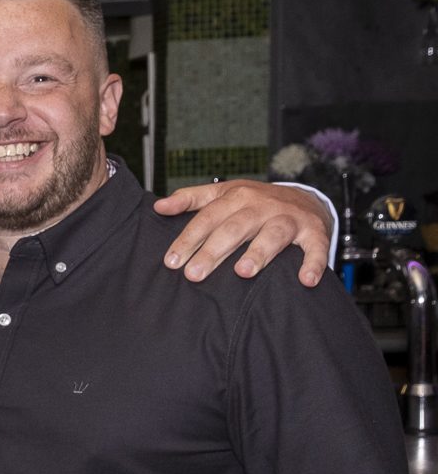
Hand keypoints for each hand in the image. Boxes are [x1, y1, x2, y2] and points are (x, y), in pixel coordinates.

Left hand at [154, 179, 330, 284]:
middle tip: (194, 275)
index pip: (207, 218)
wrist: (305, 197)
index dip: (188, 239)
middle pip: (235, 228)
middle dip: (214, 251)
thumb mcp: (222, 193)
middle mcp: (262, 205)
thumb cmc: (254, 201)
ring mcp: (289, 217)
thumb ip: (190, 199)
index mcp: (236, 197)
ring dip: (259, 252)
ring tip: (242, 273)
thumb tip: (159, 207)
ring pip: (273, 234)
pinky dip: (312, 262)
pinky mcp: (314, 231)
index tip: (171, 262)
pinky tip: (305, 279)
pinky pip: (315, 246)